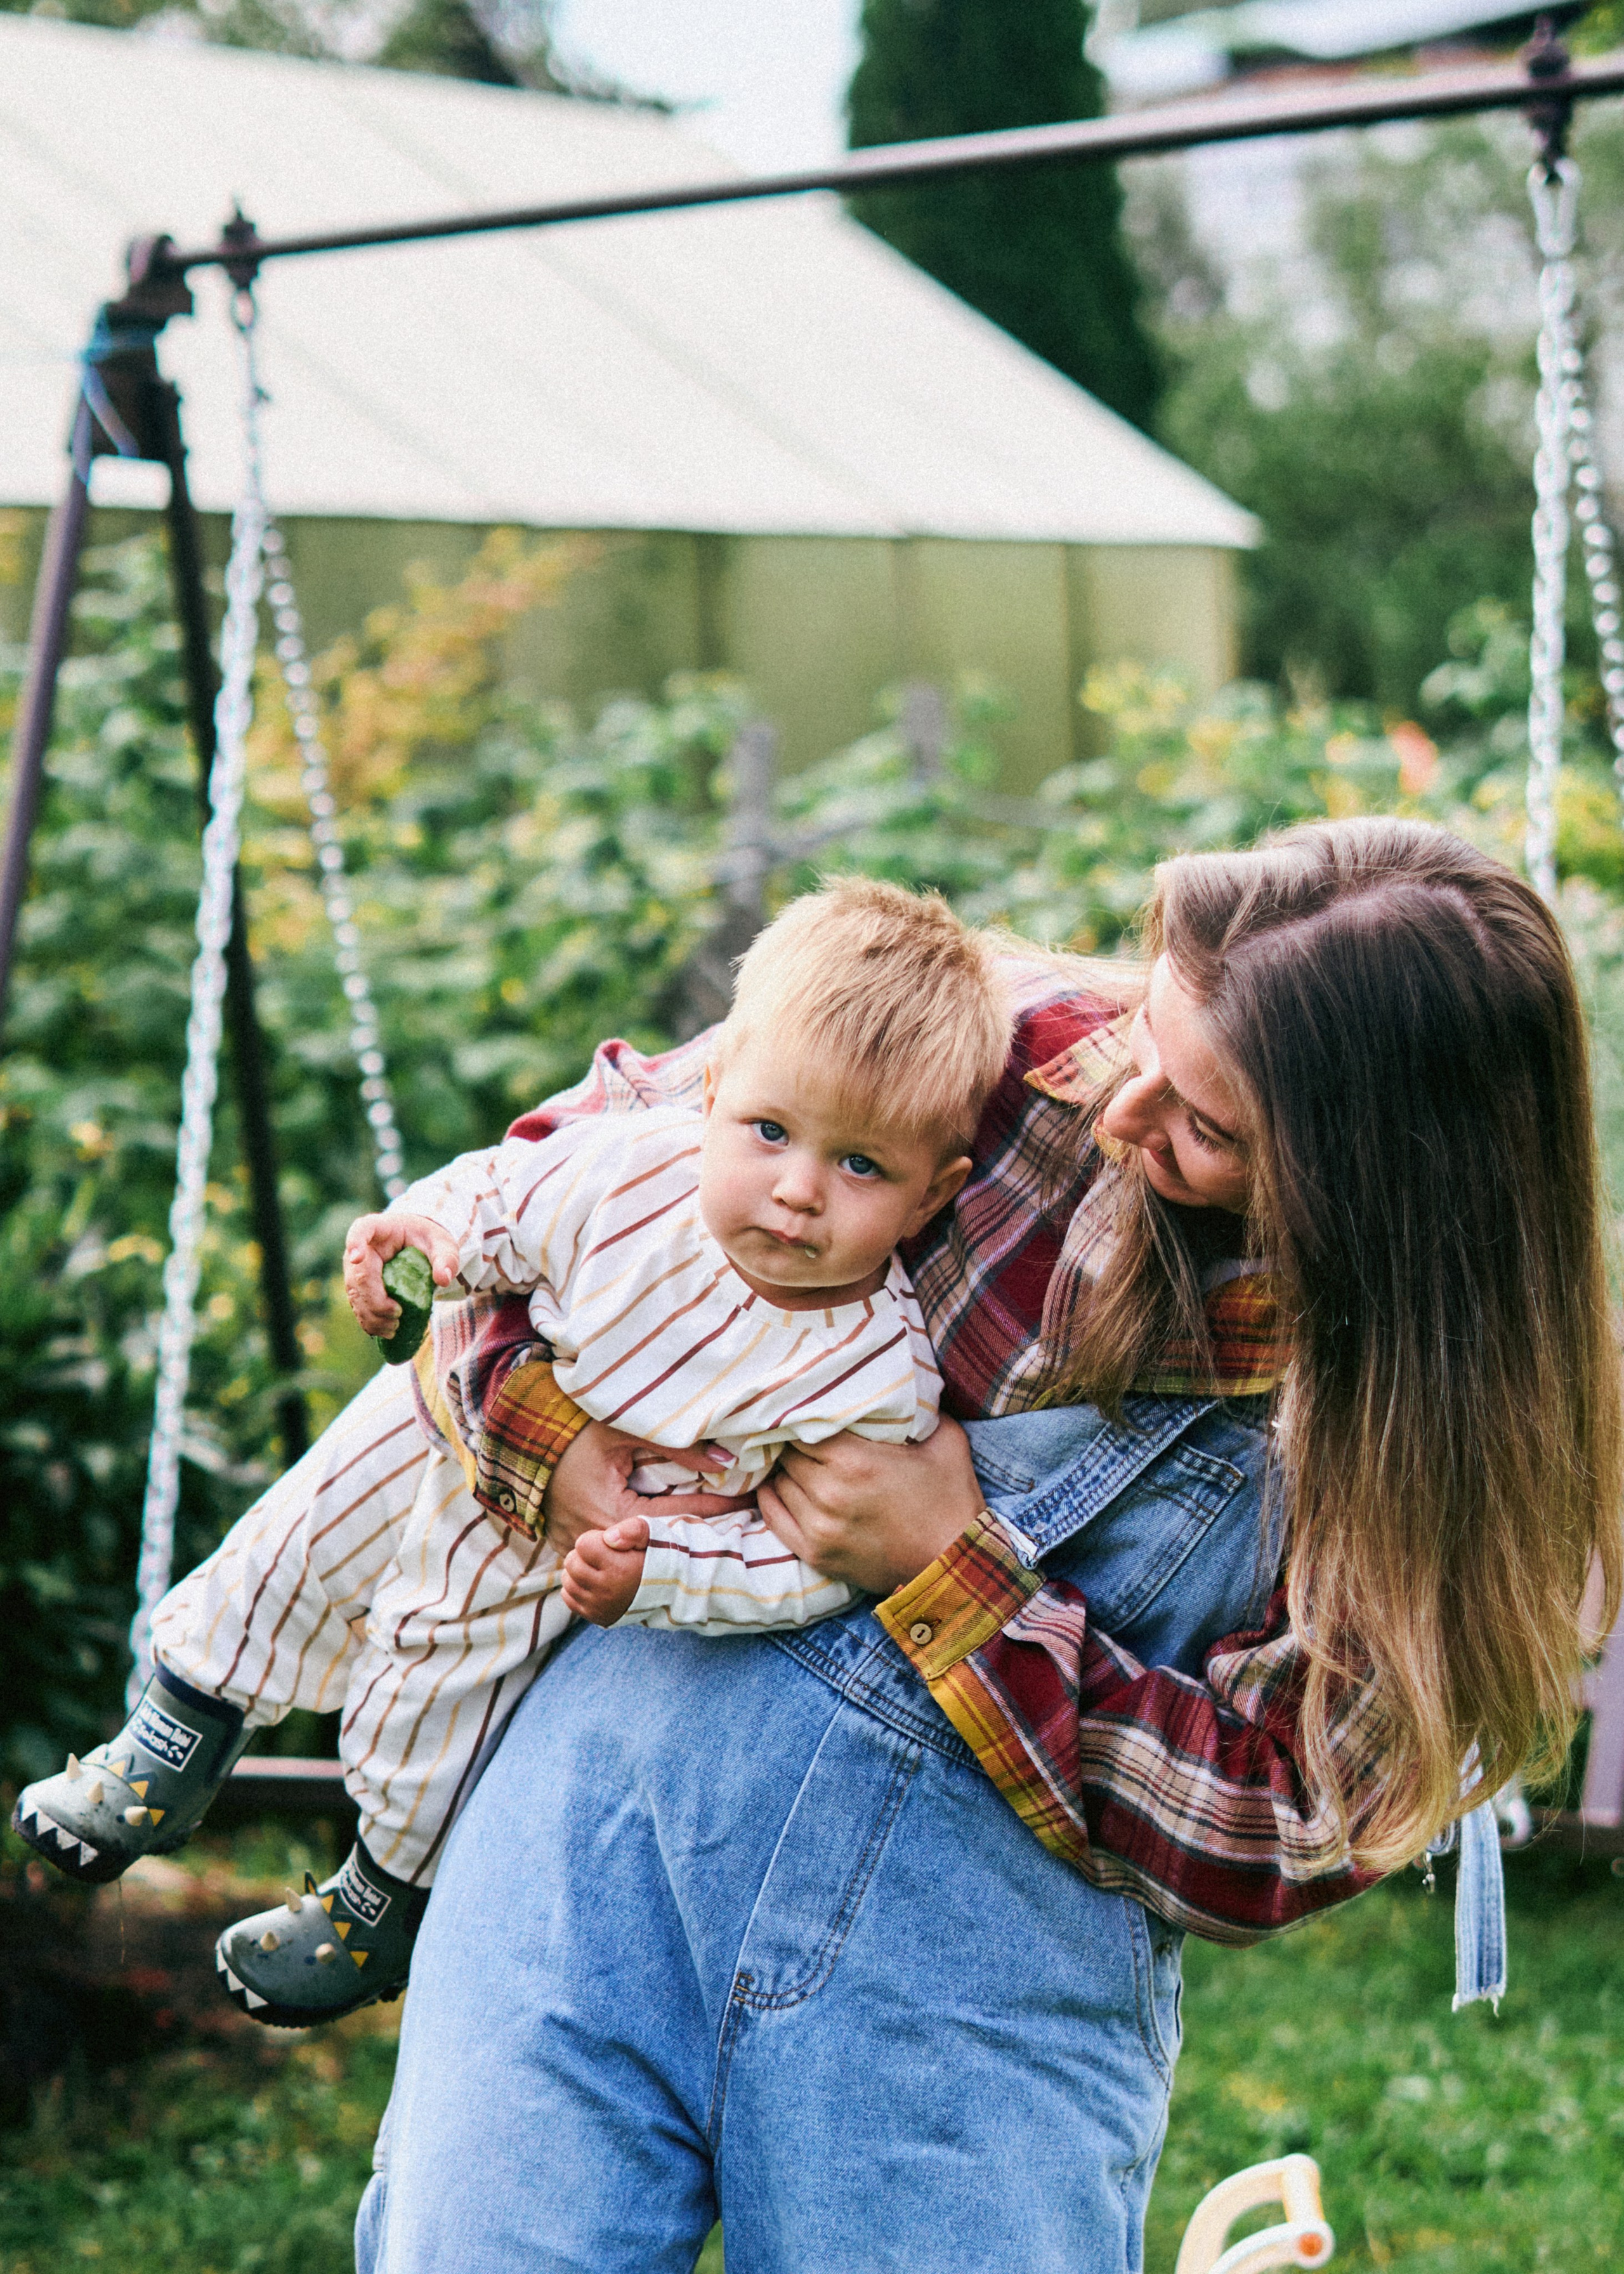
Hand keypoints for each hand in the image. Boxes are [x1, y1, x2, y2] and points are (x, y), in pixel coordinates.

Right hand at [344, 1212, 461, 1335]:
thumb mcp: (442, 1244)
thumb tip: (443, 1279)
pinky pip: (359, 1307)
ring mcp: (357, 1270)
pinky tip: (385, 1332)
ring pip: (355, 1296)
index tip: (357, 1257)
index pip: (361, 1229)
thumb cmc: (427, 1240)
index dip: (355, 1242)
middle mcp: (362, 1249)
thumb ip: (446, 1257)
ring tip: (394, 1329)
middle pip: (357, 1275)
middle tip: (397, 1315)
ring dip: (371, 1316)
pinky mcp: (360, 1289)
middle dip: (374, 1300)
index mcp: (379, 1229)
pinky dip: (370, 1322)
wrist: (418, 1247)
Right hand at [541, 1421, 750, 1558]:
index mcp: (611, 1516)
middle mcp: (599, 1544)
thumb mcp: (623, 1435)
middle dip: (702, 1531)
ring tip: (716, 1529)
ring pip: (642, 1555)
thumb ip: (676, 1449)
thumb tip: (726, 1463)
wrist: (521, 1445)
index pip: (678, 1517)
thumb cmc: (572, 1434)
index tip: (748, 1499)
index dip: (716, 1507)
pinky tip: (673, 1536)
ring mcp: (585, 1553)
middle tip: (741, 1516)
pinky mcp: (577, 1552)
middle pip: (664, 1545)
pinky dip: (646, 1546)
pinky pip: (619, 1555)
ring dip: (675, 1542)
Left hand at [562, 1516, 649, 1625]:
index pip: (583, 1544)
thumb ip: (633, 1530)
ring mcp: (599, 1607)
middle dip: (583, 1554)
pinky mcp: (595, 1616)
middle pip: (572, 1562)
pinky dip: (575, 1587)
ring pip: (567, 1580)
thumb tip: (609, 1537)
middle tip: (601, 1556)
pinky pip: (568, 1597)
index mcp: (620, 1569)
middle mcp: (607, 1591)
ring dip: (578, 1570)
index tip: (609, 1545)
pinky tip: (592, 1583)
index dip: (594, 1539)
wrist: (666, 1590)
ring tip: (598, 1569)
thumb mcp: (651, 1535)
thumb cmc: (653, 1557)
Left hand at [757, 1420, 982, 1594]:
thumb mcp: (946, 1440)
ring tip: (804, 1464)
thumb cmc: (951, 1498)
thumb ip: (918, 1407)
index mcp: (855, 1461)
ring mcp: (819, 1528)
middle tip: (810, 1438)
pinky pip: (774, 1516)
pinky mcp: (816, 1554)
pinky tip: (787, 1488)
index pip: (801, 1426)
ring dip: (788, 1471)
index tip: (813, 1414)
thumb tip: (898, 1382)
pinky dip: (775, 1498)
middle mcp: (830, 1493)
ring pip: (779, 1482)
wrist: (954, 1564)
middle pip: (788, 1454)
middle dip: (797, 1444)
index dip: (805, 1417)